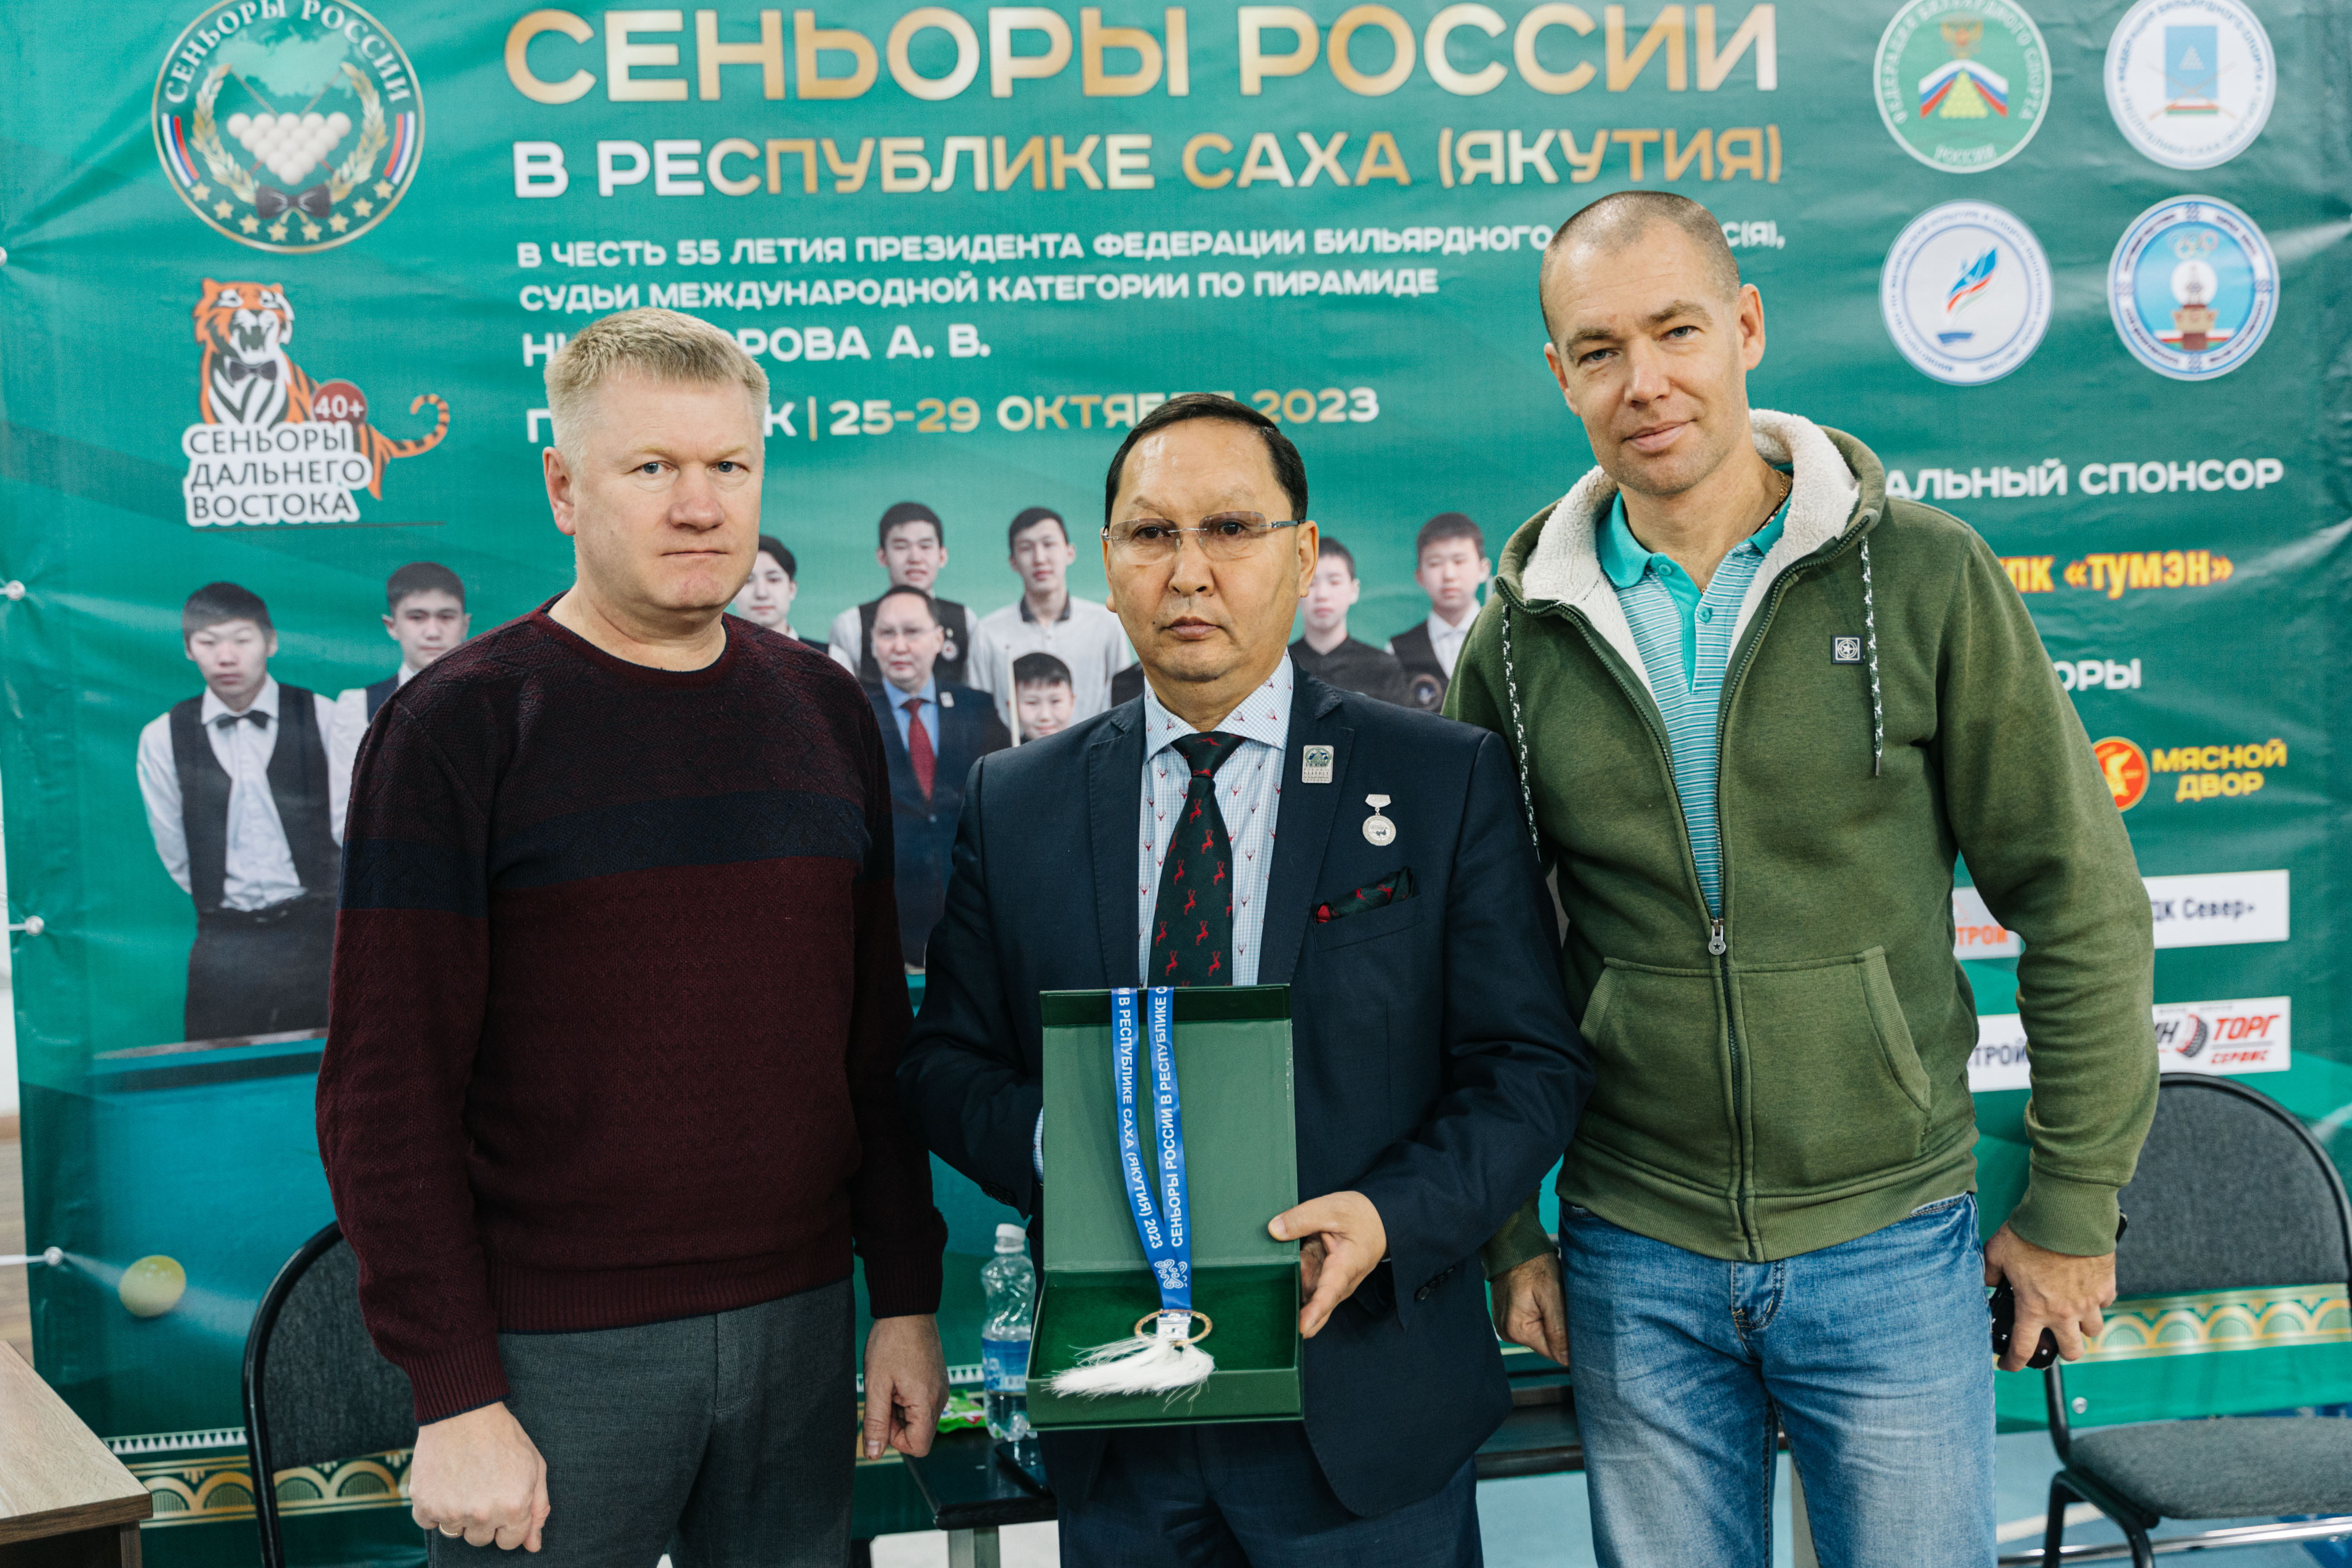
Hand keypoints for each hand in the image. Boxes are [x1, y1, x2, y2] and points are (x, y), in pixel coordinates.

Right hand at [408, 1402, 547, 1551]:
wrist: (463, 1410)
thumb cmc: (503, 1436)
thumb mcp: (535, 1466)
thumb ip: (538, 1508)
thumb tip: (534, 1546)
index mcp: (514, 1507)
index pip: (510, 1542)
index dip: (507, 1523)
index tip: (502, 1503)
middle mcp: (483, 1514)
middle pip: (481, 1539)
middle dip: (483, 1519)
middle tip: (482, 1487)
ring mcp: (451, 1511)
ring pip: (455, 1532)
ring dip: (458, 1513)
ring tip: (463, 1481)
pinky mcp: (424, 1504)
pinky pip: (428, 1523)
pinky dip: (433, 1507)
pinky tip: (443, 1482)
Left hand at [863, 1314, 948, 1459]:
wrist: (907, 1310)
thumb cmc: (891, 1342)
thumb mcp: (876, 1384)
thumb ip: (875, 1422)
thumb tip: (873, 1453)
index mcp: (927, 1402)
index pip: (918, 1447)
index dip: (896, 1440)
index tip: (883, 1416)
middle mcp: (940, 1399)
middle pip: (920, 1433)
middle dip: (897, 1423)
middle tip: (883, 1396)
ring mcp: (941, 1389)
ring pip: (920, 1418)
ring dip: (901, 1410)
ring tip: (890, 1384)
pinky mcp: (938, 1381)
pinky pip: (923, 1403)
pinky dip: (908, 1399)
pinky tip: (898, 1378)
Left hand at [1268, 1190, 1386, 1338]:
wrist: (1377, 1222)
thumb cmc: (1359, 1216)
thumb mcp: (1332, 1209)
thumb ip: (1302, 1218)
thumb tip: (1273, 1231)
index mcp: (1345, 1266)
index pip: (1329, 1293)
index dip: (1315, 1311)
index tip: (1301, 1327)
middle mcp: (1337, 1282)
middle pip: (1313, 1304)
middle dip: (1293, 1314)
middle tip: (1271, 1321)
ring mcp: (1327, 1282)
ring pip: (1303, 1294)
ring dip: (1286, 1292)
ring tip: (1268, 1292)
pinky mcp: (1319, 1278)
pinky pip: (1300, 1283)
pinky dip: (1287, 1281)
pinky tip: (1271, 1278)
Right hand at [1491, 1251, 1568, 1365]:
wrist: (1514, 1245)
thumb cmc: (1533, 1264)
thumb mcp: (1552, 1295)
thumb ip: (1559, 1330)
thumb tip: (1567, 1360)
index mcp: (1517, 1330)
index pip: (1553, 1352)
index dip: (1568, 1341)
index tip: (1576, 1324)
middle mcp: (1507, 1332)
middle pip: (1546, 1344)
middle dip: (1558, 1329)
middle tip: (1562, 1306)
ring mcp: (1505, 1325)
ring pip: (1539, 1334)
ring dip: (1549, 1321)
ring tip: (1550, 1300)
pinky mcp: (1507, 1317)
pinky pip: (1530, 1324)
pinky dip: (1540, 1315)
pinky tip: (1541, 1300)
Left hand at [1984, 1222, 2115, 1371]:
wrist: (2065, 1216)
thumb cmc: (2029, 1233)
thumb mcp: (1997, 1252)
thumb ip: (1991, 1273)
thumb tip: (1990, 1282)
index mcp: (2034, 1308)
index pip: (2023, 1348)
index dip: (2013, 1362)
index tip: (2008, 1365)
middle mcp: (2064, 1312)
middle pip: (2072, 1351)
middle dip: (2063, 1351)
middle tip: (2054, 1341)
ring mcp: (2089, 1301)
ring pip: (2093, 1330)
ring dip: (2083, 1327)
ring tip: (2074, 1316)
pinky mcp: (2106, 1286)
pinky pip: (2106, 1303)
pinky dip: (2098, 1302)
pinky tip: (2088, 1292)